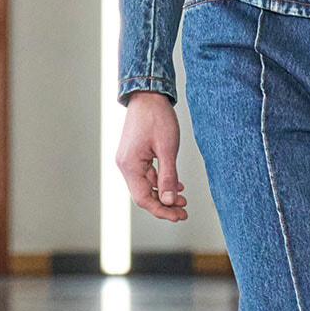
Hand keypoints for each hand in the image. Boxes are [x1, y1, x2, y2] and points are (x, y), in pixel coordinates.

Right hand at [115, 91, 188, 221]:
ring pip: (146, 186)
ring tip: (183, 200)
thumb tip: (170, 201)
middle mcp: (125, 165)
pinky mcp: (135, 155)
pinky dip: (160, 182)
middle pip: (143, 195)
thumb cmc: (156, 117)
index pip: (143, 199)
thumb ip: (168, 177)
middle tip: (183, 212)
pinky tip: (176, 185)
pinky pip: (146, 174)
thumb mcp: (168, 149)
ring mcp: (129, 160)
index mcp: (130, 165)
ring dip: (163, 194)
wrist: (148, 94)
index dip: (161, 210)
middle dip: (164, 205)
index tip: (178, 216)